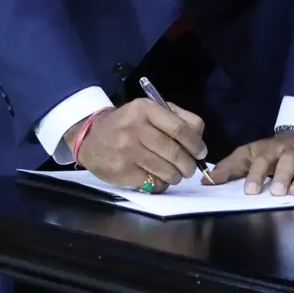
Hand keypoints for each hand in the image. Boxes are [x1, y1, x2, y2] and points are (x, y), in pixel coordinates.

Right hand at [71, 98, 206, 192]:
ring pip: (164, 168)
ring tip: (178, 175)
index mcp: (146, 110)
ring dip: (177, 176)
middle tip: (191, 169)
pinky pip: (150, 181)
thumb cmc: (127, 123)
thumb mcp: (149, 110)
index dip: (195, 143)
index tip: (202, 153)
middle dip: (189, 164)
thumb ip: (176, 117)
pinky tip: (162, 181)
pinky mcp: (121, 171)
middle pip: (174, 151)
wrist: (90, 137)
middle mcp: (136, 129)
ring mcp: (127, 151)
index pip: (179, 128)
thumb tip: (199, 136)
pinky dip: (161, 184)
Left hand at [205, 129, 293, 195]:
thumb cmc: (272, 151)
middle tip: (276, 191)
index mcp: (270, 149)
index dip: (255, 175)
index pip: (261, 161)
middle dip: (281, 175)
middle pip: (286, 161)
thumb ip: (230, 168)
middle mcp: (291, 152)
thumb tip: (206, 181)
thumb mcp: (250, 154)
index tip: (249, 191)